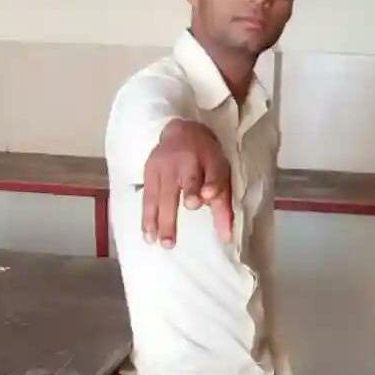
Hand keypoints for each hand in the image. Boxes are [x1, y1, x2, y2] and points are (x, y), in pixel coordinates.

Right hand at [142, 119, 232, 247]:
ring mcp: (165, 166)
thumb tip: (226, 237)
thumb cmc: (205, 161)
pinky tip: (148, 234)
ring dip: (161, 219)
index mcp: (210, 160)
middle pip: (187, 182)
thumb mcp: (219, 176)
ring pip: (163, 194)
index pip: (213, 172)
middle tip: (182, 223)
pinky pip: (148, 198)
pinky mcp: (149, 172)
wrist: (181, 132)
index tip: (208, 195)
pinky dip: (147, 217)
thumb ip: (223, 207)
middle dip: (185, 198)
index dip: (212, 184)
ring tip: (163, 242)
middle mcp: (187, 161)